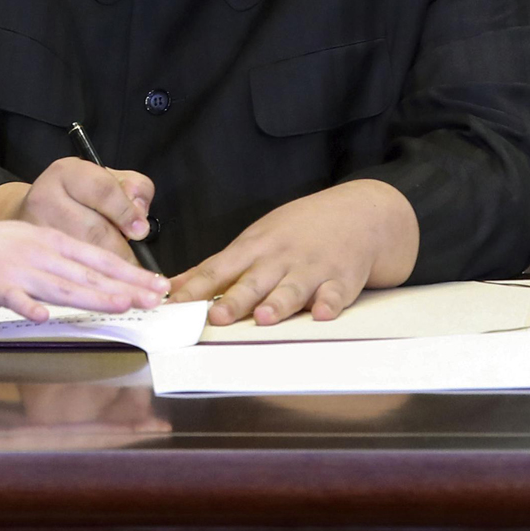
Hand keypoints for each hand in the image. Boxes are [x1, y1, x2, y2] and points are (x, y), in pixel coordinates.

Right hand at [0, 128, 163, 321]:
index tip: (159, 286)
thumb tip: (88, 281)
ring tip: (124, 306)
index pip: (98, 258)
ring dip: (95, 296)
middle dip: (127, 287)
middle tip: (157, 300)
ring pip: (62, 284)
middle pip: (89, 273)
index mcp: (49, 242)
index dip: (130, 272)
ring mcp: (16, 268)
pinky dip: (28, 306)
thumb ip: (54, 264)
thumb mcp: (24, 247)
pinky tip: (44, 317)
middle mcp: (39, 253)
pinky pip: (12, 297)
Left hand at [168, 179, 418, 325]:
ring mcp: (311, 269)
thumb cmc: (298, 230)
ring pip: (292, 289)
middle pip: (252, 282)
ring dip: (278, 303)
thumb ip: (218, 267)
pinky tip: (322, 313)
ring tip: (265, 317)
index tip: (173, 305)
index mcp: (253, 249)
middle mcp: (279, 259)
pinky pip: (335, 294)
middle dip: (234, 300)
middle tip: (217, 316)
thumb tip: (176, 285)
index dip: (194, 289)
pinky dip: (329, 303)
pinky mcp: (342, 279)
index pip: (217, 270)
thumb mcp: (254, 240)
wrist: (356, 213)